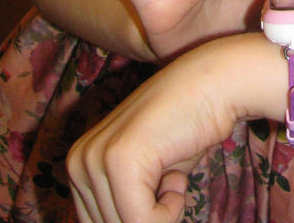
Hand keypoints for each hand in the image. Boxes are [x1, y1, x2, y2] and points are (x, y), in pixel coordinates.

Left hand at [67, 40, 243, 222]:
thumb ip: (126, 204)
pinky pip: (144, 222)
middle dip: (148, 213)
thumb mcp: (146, 176)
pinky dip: (172, 209)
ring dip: (163, 211)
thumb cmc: (187, 130)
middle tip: (166, 171)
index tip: (156, 181)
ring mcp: (96, 158)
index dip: (139, 214)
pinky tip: (176, 172)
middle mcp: (78, 161)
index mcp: (78, 165)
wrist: (215, 85)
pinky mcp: (120, 160)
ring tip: (170, 163)